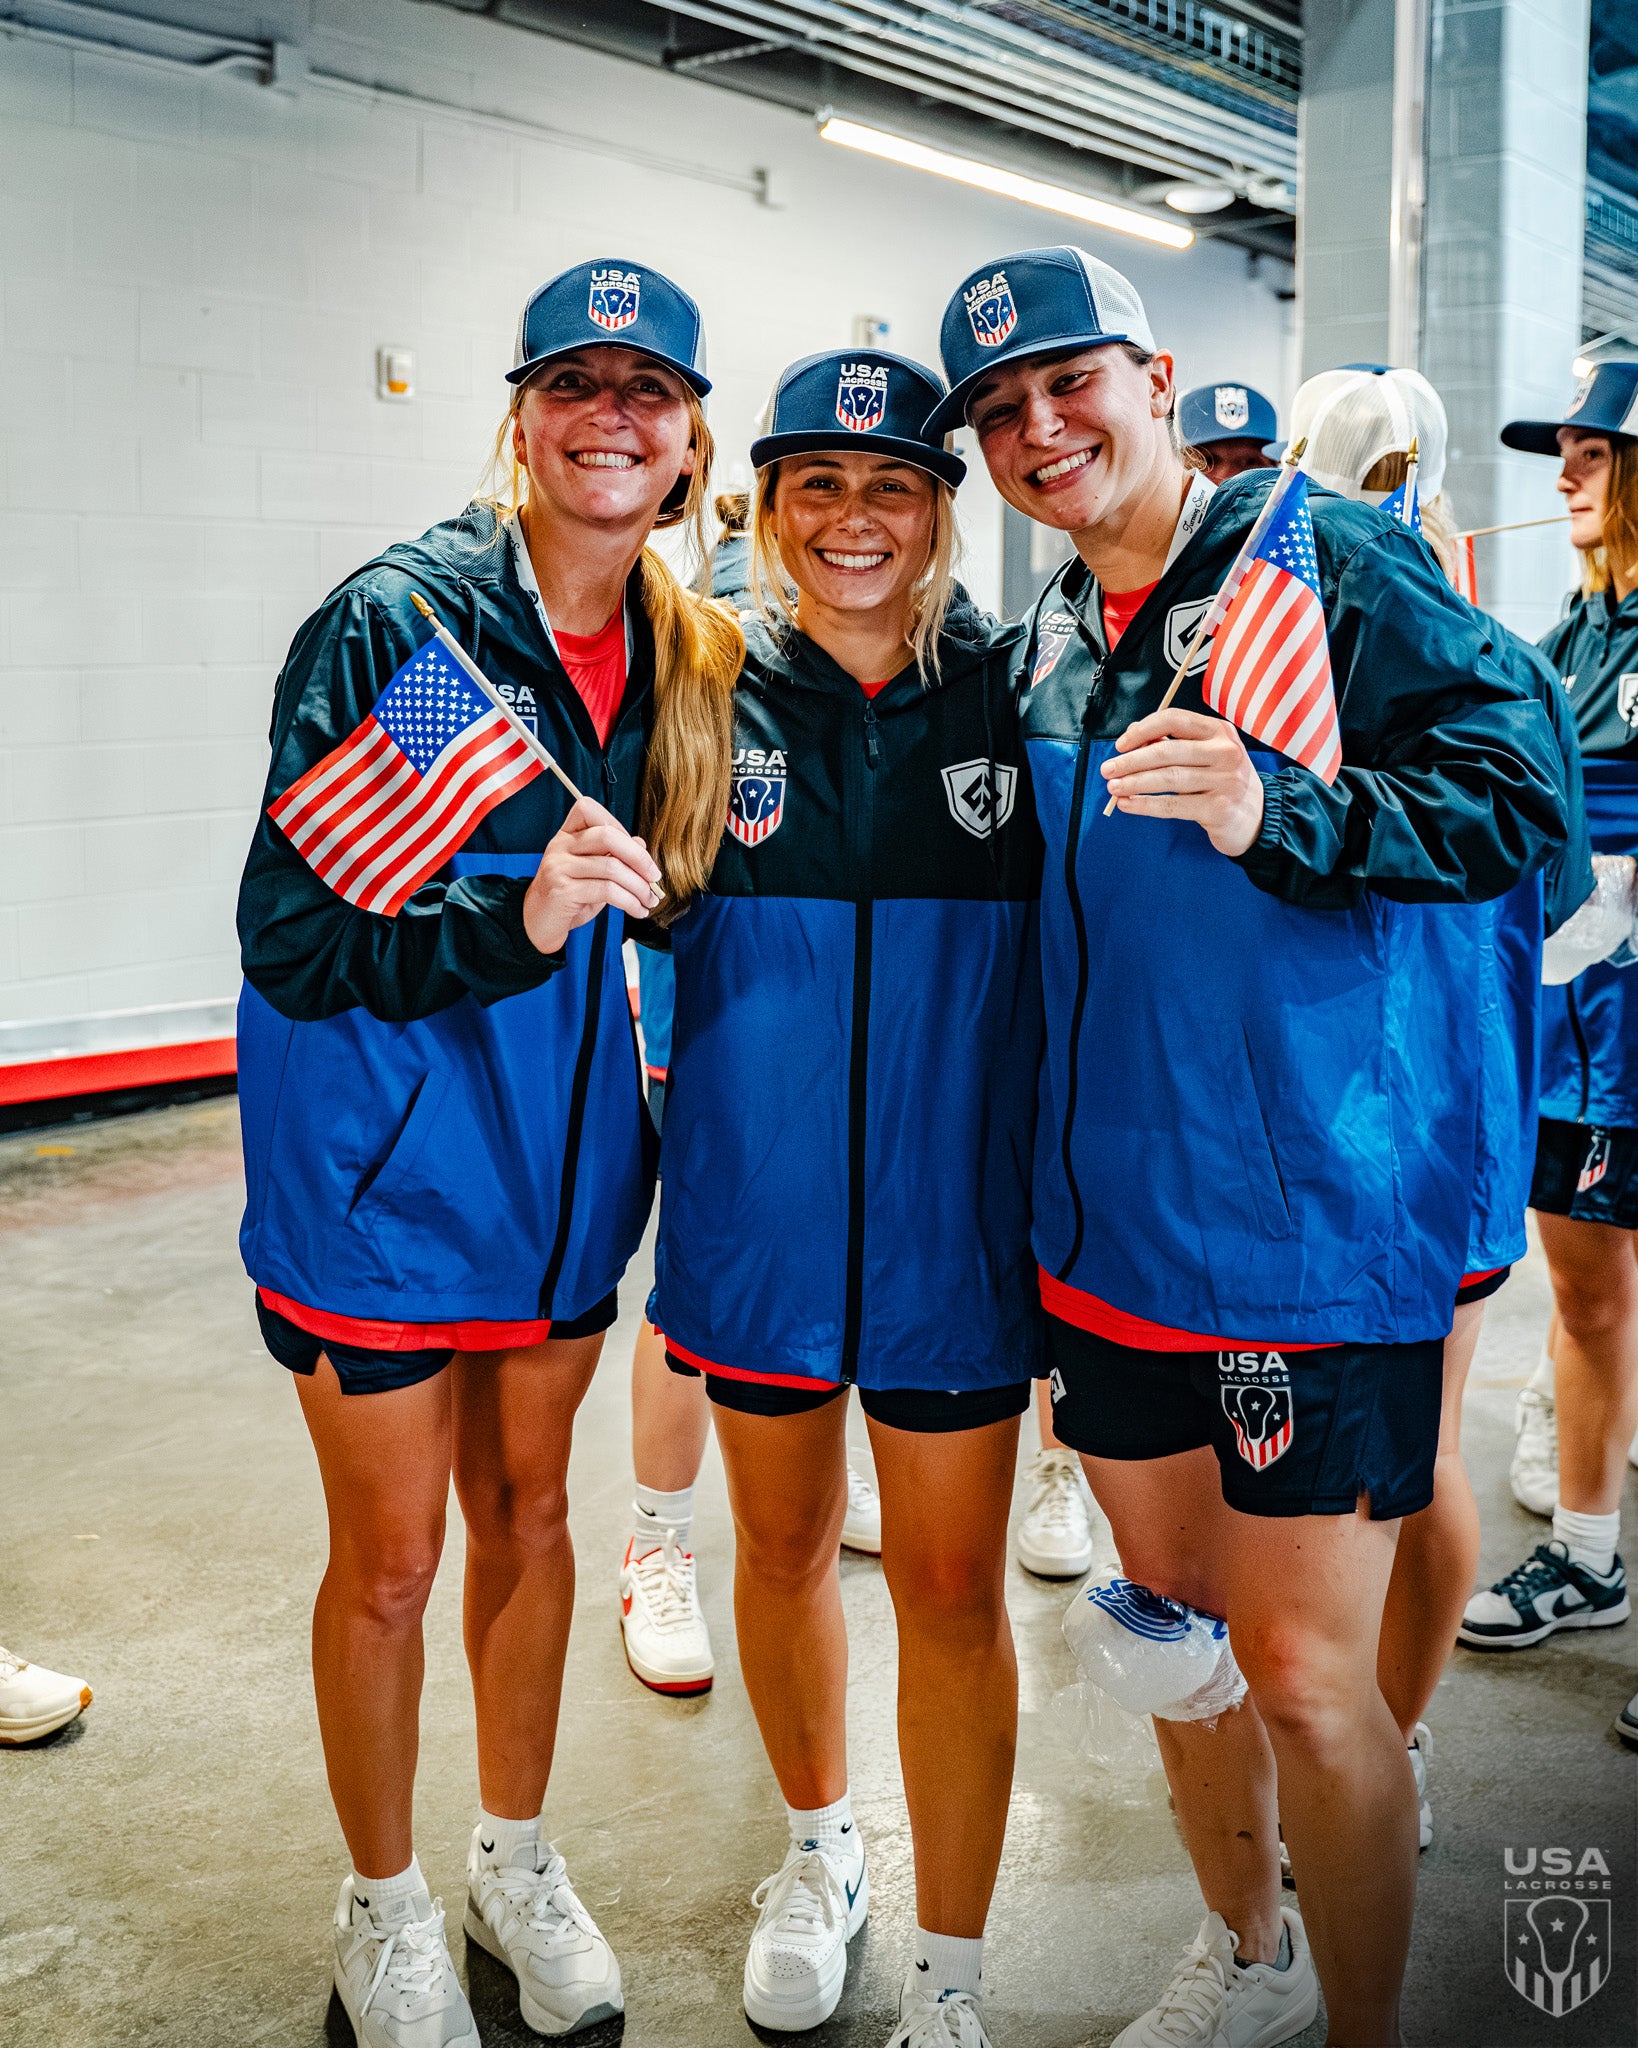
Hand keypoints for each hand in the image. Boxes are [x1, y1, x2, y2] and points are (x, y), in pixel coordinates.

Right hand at [523, 796, 662, 955]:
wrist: (538, 923)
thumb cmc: (568, 897)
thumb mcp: (593, 872)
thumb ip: (614, 855)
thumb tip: (640, 843)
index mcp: (566, 835)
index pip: (590, 810)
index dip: (620, 827)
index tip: (637, 852)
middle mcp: (560, 846)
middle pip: (607, 836)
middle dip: (639, 857)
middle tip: (654, 876)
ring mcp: (559, 867)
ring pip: (611, 867)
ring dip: (639, 886)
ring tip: (649, 899)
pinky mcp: (563, 891)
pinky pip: (606, 891)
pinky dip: (629, 902)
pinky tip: (636, 909)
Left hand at [1100, 707, 1265, 857]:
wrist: (1256, 816)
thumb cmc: (1222, 780)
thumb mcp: (1206, 754)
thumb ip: (1173, 742)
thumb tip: (1132, 735)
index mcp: (1220, 731)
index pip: (1175, 719)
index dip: (1144, 729)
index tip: (1121, 744)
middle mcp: (1226, 752)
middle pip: (1168, 751)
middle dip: (1131, 760)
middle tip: (1108, 769)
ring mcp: (1225, 781)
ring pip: (1168, 778)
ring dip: (1135, 782)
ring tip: (1113, 787)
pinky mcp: (1218, 808)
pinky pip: (1174, 805)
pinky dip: (1146, 805)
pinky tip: (1128, 804)